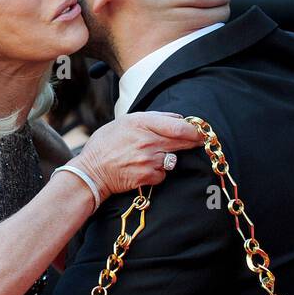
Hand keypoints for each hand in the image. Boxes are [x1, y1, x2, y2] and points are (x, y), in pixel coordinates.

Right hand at [71, 111, 204, 199]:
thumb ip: (151, 118)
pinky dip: (158, 173)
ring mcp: (148, 159)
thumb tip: (176, 119)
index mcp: (142, 123)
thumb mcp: (124, 122)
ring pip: (173, 159)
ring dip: (169, 158)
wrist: (91, 172)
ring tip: (155, 157)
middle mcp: (148, 140)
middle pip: (182, 141)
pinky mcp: (147, 176)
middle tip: (200, 142)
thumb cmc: (105, 145)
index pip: (179, 126)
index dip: (195, 129)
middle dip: (194, 142)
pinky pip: (163, 174)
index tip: (202, 130)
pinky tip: (145, 170)